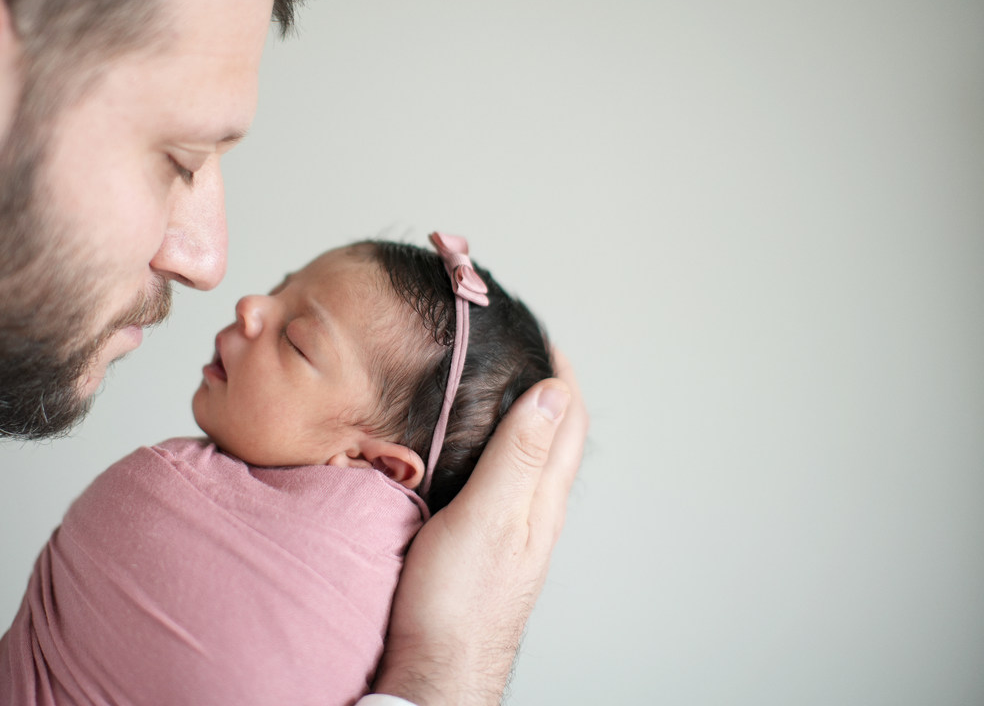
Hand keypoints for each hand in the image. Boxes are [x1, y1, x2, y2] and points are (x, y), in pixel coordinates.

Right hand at [373, 348, 587, 704]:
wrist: (436, 670)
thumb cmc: (459, 603)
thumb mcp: (488, 517)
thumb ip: (517, 457)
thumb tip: (552, 394)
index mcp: (541, 498)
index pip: (567, 419)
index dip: (559, 371)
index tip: (538, 333)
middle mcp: (535, 511)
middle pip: (554, 435)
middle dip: (545, 385)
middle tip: (518, 347)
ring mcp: (512, 530)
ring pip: (529, 458)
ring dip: (522, 415)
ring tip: (497, 382)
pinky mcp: (485, 544)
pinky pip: (503, 481)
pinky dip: (496, 447)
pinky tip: (469, 447)